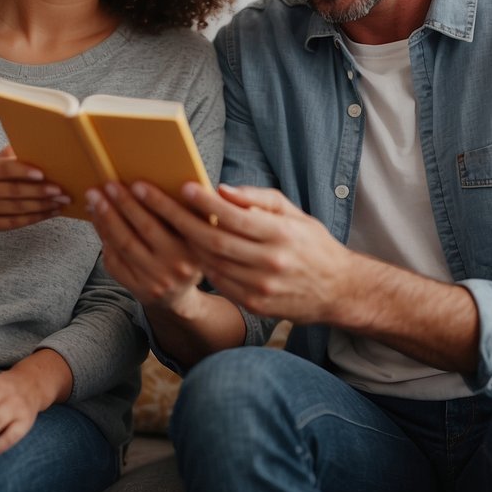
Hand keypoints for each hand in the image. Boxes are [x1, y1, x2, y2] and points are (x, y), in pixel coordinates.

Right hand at [0, 146, 69, 233]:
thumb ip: (5, 158)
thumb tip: (33, 146)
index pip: (3, 169)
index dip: (24, 171)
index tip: (43, 174)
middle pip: (13, 191)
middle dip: (41, 192)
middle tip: (62, 191)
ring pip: (17, 209)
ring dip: (42, 206)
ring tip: (61, 202)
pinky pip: (14, 223)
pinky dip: (34, 218)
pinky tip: (49, 213)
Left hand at [87, 181, 204, 314]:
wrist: (179, 298)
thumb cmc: (186, 257)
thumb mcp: (196, 238)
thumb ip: (188, 215)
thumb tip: (165, 181)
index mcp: (194, 248)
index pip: (172, 220)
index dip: (154, 201)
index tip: (137, 183)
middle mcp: (175, 266)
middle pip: (143, 230)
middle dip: (123, 204)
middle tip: (108, 185)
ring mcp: (154, 280)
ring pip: (124, 245)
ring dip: (106, 218)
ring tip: (95, 199)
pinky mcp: (137, 289)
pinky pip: (115, 261)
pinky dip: (105, 239)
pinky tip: (98, 221)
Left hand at [143, 181, 352, 324]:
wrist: (338, 290)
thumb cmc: (313, 245)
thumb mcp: (295, 215)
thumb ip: (260, 200)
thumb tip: (223, 190)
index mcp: (282, 235)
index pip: (234, 216)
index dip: (206, 202)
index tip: (183, 187)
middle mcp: (271, 263)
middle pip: (214, 240)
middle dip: (178, 218)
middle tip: (154, 201)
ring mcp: (261, 288)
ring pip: (211, 262)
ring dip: (184, 242)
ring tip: (161, 221)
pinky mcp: (255, 305)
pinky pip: (218, 282)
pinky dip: (202, 264)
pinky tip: (188, 249)